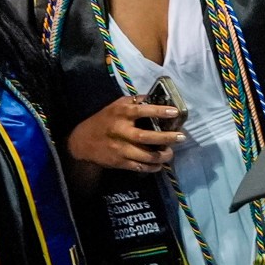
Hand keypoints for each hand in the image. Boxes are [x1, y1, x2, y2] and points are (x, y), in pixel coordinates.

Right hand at [66, 95, 184, 172]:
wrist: (82, 142)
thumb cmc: (103, 120)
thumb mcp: (115, 106)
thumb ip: (134, 102)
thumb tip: (157, 97)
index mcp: (121, 113)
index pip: (142, 110)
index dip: (159, 111)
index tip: (175, 112)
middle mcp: (120, 131)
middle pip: (146, 137)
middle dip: (166, 138)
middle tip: (181, 137)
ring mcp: (120, 148)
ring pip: (145, 155)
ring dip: (162, 156)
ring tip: (171, 153)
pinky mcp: (119, 162)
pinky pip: (140, 167)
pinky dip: (152, 167)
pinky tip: (160, 164)